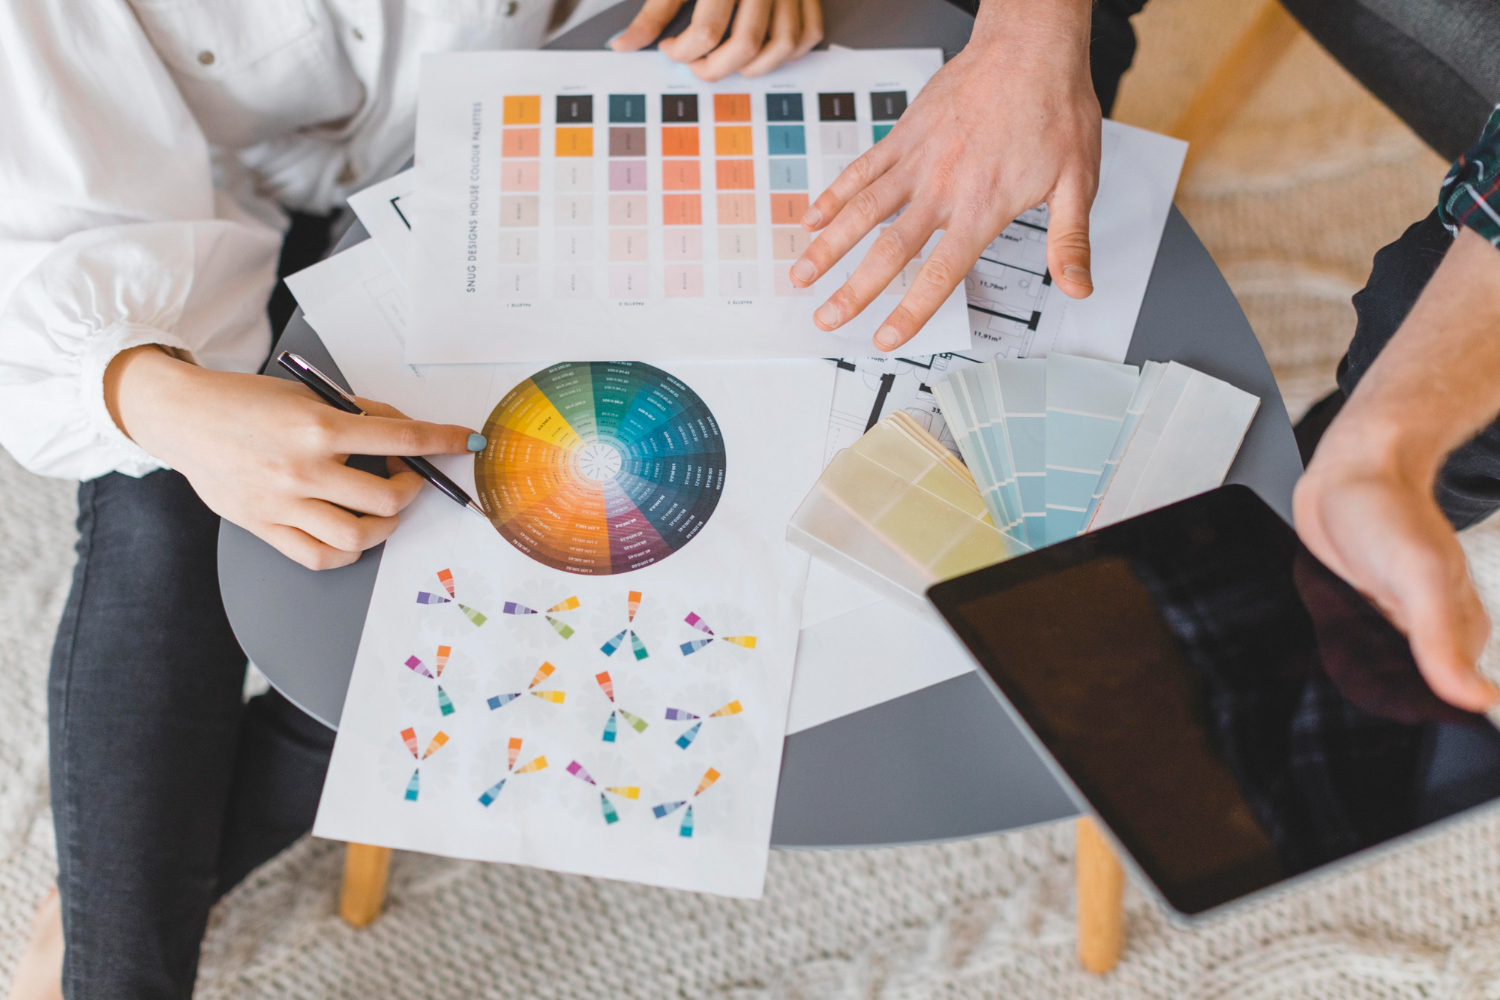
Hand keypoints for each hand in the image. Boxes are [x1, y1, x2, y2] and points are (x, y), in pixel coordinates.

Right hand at [105, 346, 482, 570]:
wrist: (184, 417)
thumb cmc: (246, 402)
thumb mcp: (307, 394)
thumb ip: (357, 413)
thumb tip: (403, 431)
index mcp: (319, 426)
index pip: (402, 439)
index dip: (442, 441)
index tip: (465, 443)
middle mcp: (303, 468)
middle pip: (387, 497)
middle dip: (411, 488)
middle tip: (406, 476)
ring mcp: (283, 502)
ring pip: (357, 537)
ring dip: (383, 526)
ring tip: (381, 508)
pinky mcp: (264, 525)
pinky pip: (319, 557)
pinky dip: (346, 552)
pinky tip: (351, 534)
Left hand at [610, 0, 821, 80]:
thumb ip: (655, 11)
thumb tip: (624, 45)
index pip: (706, 31)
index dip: (682, 52)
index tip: (669, 49)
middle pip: (746, 44)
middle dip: (715, 67)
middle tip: (696, 64)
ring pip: (783, 44)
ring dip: (755, 67)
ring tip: (729, 61)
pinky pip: (808, 32)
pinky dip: (789, 51)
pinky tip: (764, 50)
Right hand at [788, 0, 1097, 351]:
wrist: (1031, 47)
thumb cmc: (1055, 108)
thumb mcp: (1077, 180)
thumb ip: (1070, 240)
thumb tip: (1077, 286)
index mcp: (982, 207)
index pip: (938, 273)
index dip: (909, 311)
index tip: (886, 337)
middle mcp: (943, 188)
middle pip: (887, 250)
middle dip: (852, 290)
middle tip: (827, 318)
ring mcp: (917, 160)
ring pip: (862, 210)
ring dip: (828, 247)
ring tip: (801, 275)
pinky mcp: (904, 134)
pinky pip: (861, 169)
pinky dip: (834, 195)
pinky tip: (813, 217)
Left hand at [1295, 441, 1497, 712]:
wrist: (1347, 474)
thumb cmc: (1386, 515)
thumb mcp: (1418, 577)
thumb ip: (1441, 639)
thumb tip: (1478, 701)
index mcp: (1461, 630)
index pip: (1458, 698)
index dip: (1436, 721)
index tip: (1413, 745)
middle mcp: (1432, 630)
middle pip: (1420, 692)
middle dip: (1393, 707)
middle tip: (1362, 720)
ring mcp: (1397, 623)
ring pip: (1388, 676)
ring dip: (1366, 686)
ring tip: (1342, 693)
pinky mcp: (1364, 615)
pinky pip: (1360, 653)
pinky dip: (1346, 661)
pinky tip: (1332, 667)